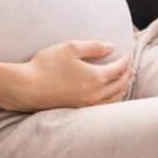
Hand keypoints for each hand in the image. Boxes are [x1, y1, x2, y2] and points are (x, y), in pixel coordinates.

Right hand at [0, 40, 132, 111]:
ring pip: (113, 98)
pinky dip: (111, 99)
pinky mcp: (78, 110)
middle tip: (130, 68)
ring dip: (121, 89)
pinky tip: (108, 95)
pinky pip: (103, 106)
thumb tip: (111, 47)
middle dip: (127, 75)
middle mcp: (95, 94)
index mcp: (96, 78)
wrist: (27, 87)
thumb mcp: (70, 48)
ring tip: (124, 82)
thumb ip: (94, 47)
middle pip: (120, 86)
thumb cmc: (47, 65)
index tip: (127, 55)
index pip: (118, 70)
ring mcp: (87, 104)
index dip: (125, 61)